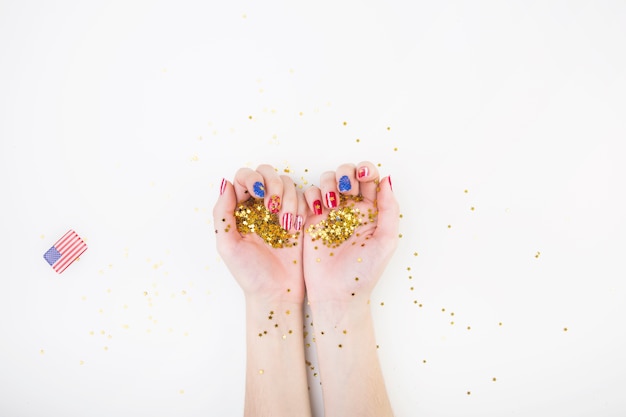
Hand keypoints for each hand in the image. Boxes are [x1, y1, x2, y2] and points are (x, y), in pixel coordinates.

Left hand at [213, 164, 307, 303]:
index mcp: (241, 209)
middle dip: (273, 184)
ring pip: (288, 182)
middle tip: (273, 206)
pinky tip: (295, 226)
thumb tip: (226, 184)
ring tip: (285, 224)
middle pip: (267, 172)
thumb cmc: (250, 274)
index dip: (251, 178)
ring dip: (288, 198)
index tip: (258, 195)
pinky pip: (305, 197)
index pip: (243, 177)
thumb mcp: (227, 245)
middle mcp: (261, 206)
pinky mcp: (301, 217)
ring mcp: (282, 210)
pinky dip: (301, 206)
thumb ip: (222, 214)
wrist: (278, 293)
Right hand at [302, 161, 399, 306]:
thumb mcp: (385, 241)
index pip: (370, 178)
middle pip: (347, 172)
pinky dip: (311, 196)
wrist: (336, 293)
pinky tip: (317, 211)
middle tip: (346, 189)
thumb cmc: (363, 272)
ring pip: (327, 179)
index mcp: (371, 209)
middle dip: (346, 173)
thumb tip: (387, 180)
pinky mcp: (311, 218)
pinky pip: (307, 194)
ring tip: (331, 205)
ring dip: (329, 183)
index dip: (366, 169)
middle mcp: (351, 206)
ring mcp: (329, 211)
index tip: (363, 176)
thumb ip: (389, 210)